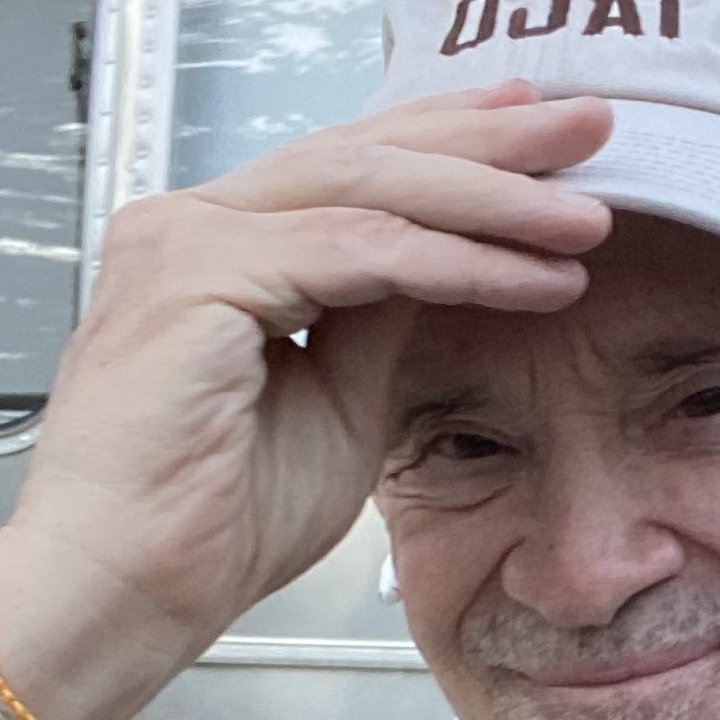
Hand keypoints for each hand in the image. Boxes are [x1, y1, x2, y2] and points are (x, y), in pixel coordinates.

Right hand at [0, 85, 612, 719]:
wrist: (129, 590)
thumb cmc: (211, 522)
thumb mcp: (338, 400)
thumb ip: (381, 318)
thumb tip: (450, 258)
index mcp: (214, 249)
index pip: (350, 169)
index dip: (452, 143)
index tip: (541, 138)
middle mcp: (189, 226)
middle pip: (363, 155)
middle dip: (488, 138)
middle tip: (590, 128)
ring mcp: (185, 241)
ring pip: (368, 190)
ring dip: (492, 198)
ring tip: (585, 215)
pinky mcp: (196, 276)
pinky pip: (358, 252)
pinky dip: (458, 262)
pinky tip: (530, 276)